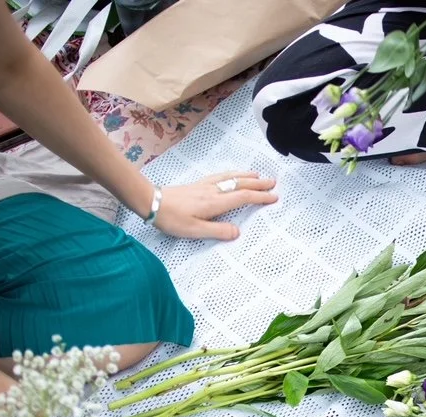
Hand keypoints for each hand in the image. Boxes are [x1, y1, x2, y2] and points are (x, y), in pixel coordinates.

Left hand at [152, 171, 278, 240]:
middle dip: (258, 184)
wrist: (151, 202)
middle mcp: (212, 191)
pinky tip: (232, 175)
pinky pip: (220, 176)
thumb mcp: (195, 231)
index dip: (260, 197)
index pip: (243, 198)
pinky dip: (231, 174)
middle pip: (239, 184)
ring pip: (229, 177)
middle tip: (273, 183)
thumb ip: (218, 231)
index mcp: (214, 203)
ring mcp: (204, 186)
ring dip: (245, 176)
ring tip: (257, 175)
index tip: (274, 197)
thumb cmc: (172, 219)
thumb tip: (238, 232)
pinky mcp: (197, 185)